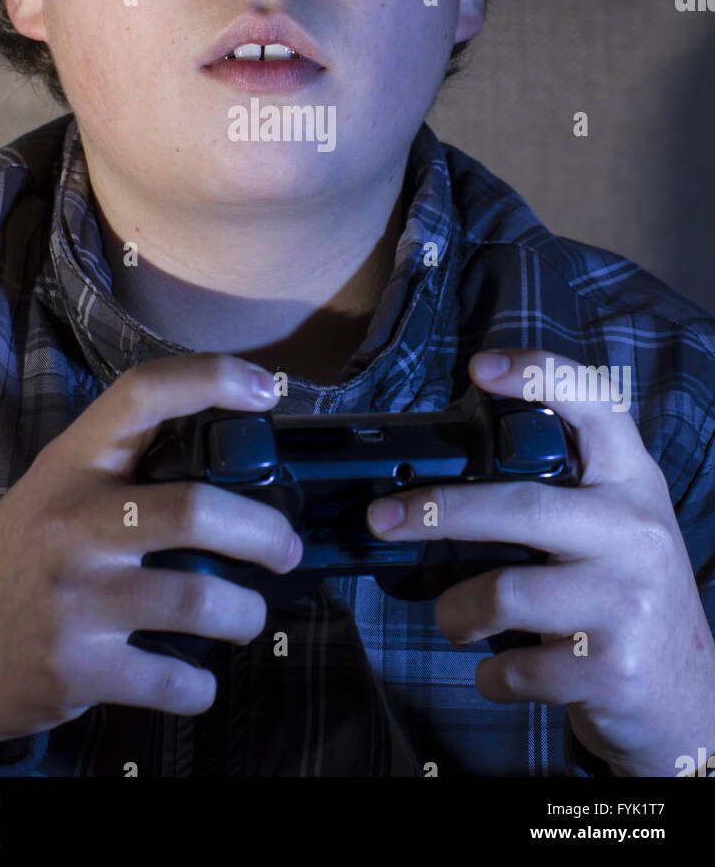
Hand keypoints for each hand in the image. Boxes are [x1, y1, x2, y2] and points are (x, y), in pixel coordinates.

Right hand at [0, 354, 300, 751]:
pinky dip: (200, 685)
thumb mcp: (56, 487)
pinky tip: (197, 677)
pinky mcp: (77, 667)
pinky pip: (172, 679)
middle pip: (196, 509)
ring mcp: (75, 598)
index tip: (265, 390)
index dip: (213, 378)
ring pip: (200, 600)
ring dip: (245, 614)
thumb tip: (231, 454)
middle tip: (284, 548)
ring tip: (247, 614)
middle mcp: (72, 523)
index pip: (143, 394)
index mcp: (71, 464)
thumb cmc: (22, 557)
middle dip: (264, 533)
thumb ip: (124, 466)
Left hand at [367, 348, 714, 776]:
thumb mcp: (611, 529)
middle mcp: (636, 533)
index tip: (479, 366)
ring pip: (505, 592)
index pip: (597, 408)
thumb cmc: (625, 598)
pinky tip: (502, 671)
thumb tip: (441, 476)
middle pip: (523, 508)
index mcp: (632, 484)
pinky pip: (516, 666)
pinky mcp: (613, 669)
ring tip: (455, 620)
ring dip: (457, 612)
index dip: (539, 377)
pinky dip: (492, 674)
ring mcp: (629, 602)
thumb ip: (557, 494)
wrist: (688, 701)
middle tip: (383, 518)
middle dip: (440, 512)